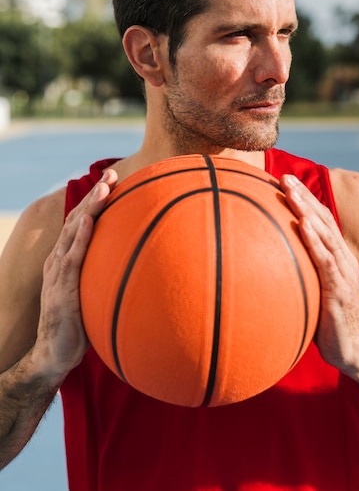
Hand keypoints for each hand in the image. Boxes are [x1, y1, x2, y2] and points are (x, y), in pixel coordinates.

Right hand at [32, 169, 117, 385]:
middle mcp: (59, 260)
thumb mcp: (92, 294)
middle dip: (94, 195)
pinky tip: (89, 220)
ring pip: (74, 232)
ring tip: (104, 187)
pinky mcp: (62, 290)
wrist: (54, 355)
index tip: (112, 181)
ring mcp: (58, 274)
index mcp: (66, 260)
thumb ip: (104, 276)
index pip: (80, 222)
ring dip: (89, 207)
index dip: (95, 201)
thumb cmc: (78, 324)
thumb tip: (134, 265)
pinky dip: (80, 237)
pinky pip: (72, 258)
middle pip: (77, 219)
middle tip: (112, 174)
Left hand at [279, 174, 358, 376]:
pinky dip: (314, 241)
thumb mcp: (313, 289)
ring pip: (324, 234)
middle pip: (322, 220)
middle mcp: (341, 259)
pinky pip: (325, 261)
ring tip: (292, 192)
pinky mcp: (339, 289)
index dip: (305, 199)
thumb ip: (299, 272)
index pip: (320, 220)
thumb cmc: (325, 318)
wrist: (351, 350)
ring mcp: (342, 273)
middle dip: (304, 196)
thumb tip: (267, 262)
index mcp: (335, 256)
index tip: (284, 180)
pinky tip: (301, 225)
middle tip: (284, 177)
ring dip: (307, 211)